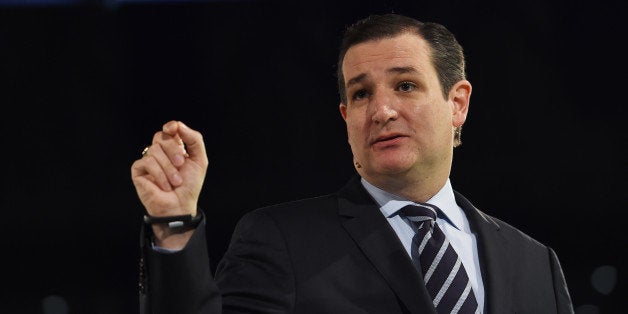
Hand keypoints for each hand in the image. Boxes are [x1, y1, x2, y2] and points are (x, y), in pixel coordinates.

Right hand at [131, 120, 207, 247]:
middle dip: (173, 150)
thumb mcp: (199, 160)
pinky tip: (165, 186)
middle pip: (161, 137)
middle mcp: (160, 153)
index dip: (171, 127)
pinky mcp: (138, 171)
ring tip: (175, 182)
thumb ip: (194, 140)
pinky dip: (159, 174)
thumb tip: (178, 125)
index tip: (173, 129)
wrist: (180, 206)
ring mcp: (148, 161)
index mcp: (174, 148)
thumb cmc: (189, 186)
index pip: (169, 130)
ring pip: (154, 150)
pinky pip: (146, 162)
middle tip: (181, 165)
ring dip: (168, 168)